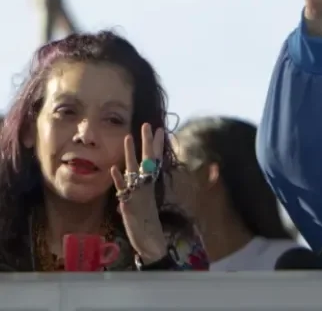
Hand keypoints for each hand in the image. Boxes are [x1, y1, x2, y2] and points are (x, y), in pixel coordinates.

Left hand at [111, 123, 167, 263]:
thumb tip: (127, 180)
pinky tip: (114, 168)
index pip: (155, 161)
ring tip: (128, 137)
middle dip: (148, 143)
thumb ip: (136, 190)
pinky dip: (118, 179)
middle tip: (148, 126)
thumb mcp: (145, 203)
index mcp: (151, 185)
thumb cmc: (147, 223)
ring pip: (134, 170)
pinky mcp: (129, 204)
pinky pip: (123, 189)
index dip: (157, 146)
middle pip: (148, 161)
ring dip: (131, 154)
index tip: (160, 130)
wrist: (151, 242)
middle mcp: (146, 187)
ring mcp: (138, 194)